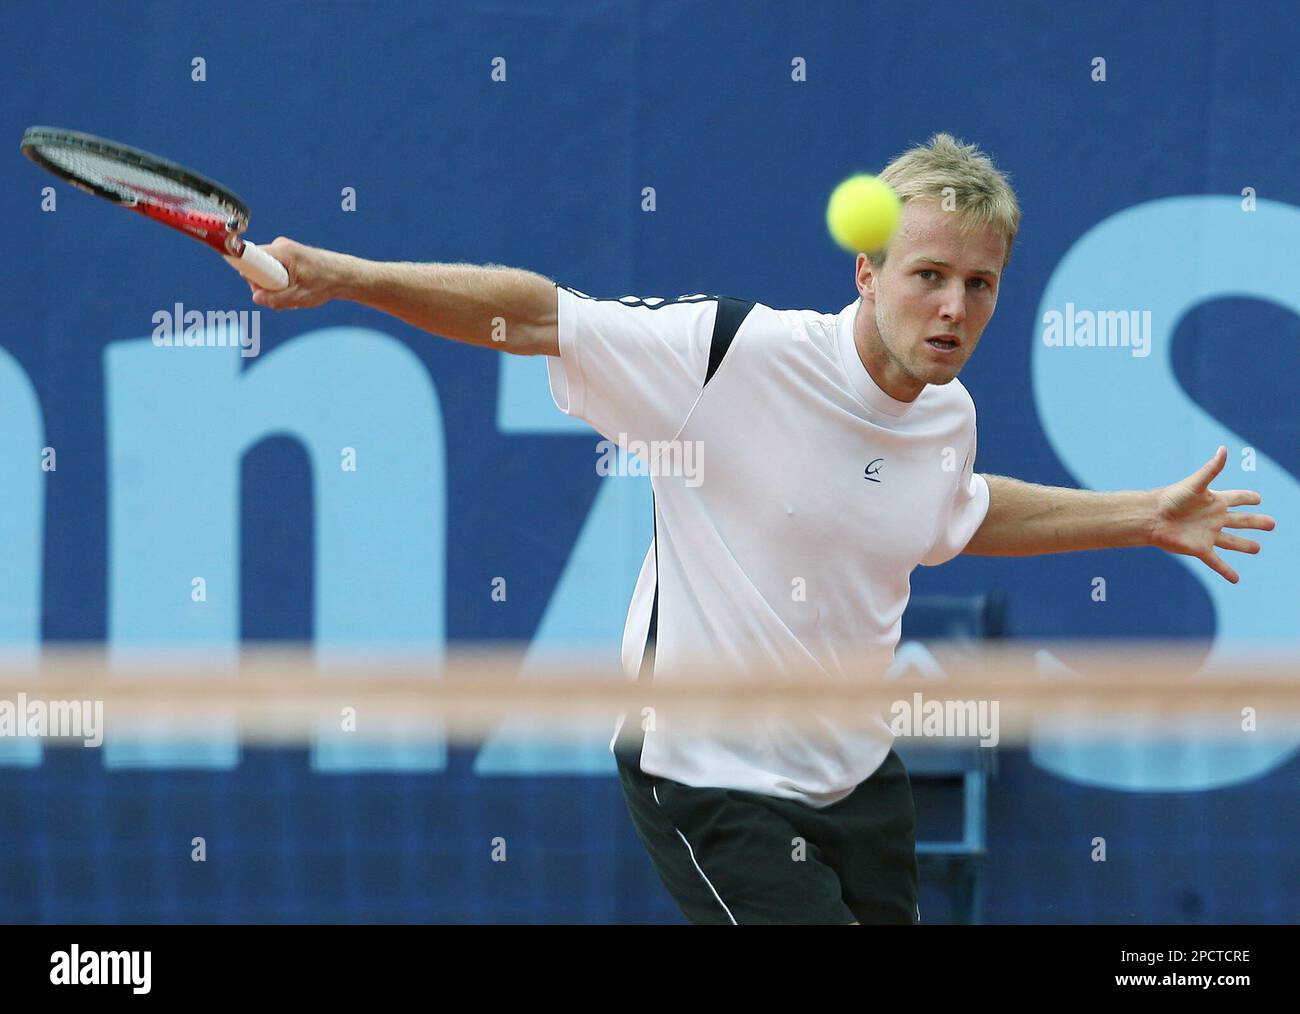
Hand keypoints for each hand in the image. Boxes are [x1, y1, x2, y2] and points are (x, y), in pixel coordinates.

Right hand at [244, 237, 351, 309]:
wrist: (346, 276)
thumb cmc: (326, 283)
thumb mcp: (300, 296)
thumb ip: (276, 299)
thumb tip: (256, 297)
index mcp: (282, 250)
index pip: (250, 256)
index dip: (249, 273)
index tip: (257, 286)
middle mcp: (281, 247)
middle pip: (257, 267)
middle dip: (265, 285)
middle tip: (283, 296)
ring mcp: (285, 251)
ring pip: (267, 271)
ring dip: (276, 287)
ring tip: (294, 294)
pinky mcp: (290, 257)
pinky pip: (275, 271)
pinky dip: (283, 283)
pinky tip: (296, 290)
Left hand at [1148, 446, 1275, 582]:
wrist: (1151, 517)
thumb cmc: (1171, 498)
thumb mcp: (1195, 483)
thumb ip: (1212, 469)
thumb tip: (1223, 449)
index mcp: (1215, 501)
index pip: (1238, 498)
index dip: (1248, 498)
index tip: (1258, 498)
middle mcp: (1214, 518)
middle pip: (1241, 520)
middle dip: (1256, 522)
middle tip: (1271, 524)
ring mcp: (1208, 534)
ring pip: (1232, 541)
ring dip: (1245, 545)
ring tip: (1258, 548)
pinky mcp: (1200, 549)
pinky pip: (1217, 562)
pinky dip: (1226, 571)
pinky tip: (1236, 579)